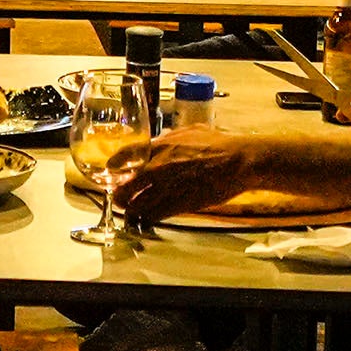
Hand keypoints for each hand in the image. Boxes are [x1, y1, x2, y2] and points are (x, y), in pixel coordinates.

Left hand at [95, 127, 272, 221]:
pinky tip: (145, 219)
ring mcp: (169, 187)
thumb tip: (159, 138)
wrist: (239, 160)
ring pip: (140, 203)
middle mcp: (160, 167)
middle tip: (118, 198)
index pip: (126, 157)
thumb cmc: (218, 143)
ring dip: (132, 209)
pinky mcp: (182, 203)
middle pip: (128, 186)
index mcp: (160, 146)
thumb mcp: (190, 131)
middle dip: (120, 194)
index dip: (115, 168)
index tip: (111, 174)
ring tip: (129, 212)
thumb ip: (170, 137)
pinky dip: (149, 218)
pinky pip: (157, 214)